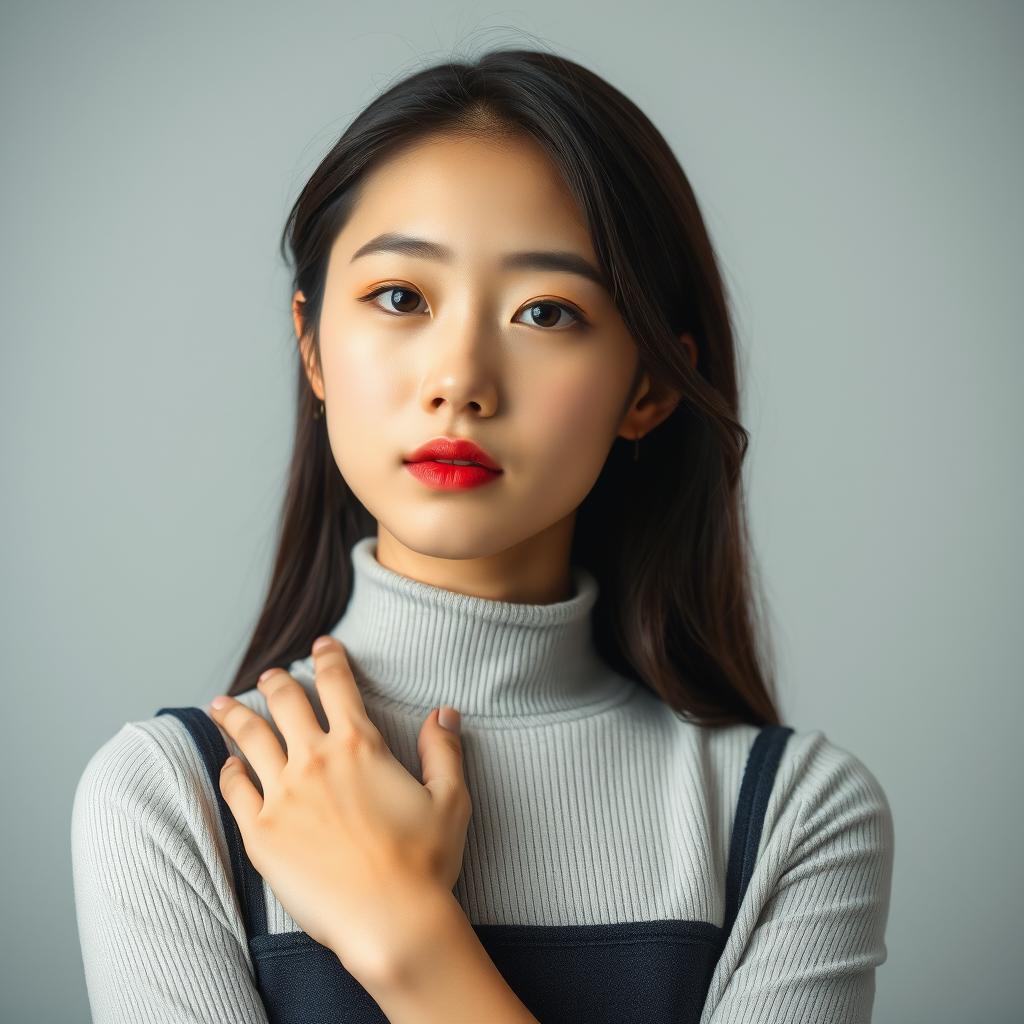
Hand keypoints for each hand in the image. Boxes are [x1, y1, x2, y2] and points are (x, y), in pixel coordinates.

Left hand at [207, 635, 472, 982]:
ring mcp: (282, 794)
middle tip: (271, 675)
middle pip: (285, 702)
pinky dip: (230, 771)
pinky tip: (229, 765)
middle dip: (277, 681)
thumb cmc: (425, 861)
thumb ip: (444, 749)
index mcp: (360, 744)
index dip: (329, 657)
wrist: (389, 920)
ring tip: (221, 704)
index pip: (337, 683)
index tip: (323, 644)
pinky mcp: (261, 832)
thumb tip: (445, 712)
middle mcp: (315, 759)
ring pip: (250, 738)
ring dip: (235, 714)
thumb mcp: (451, 799)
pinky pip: (236, 790)